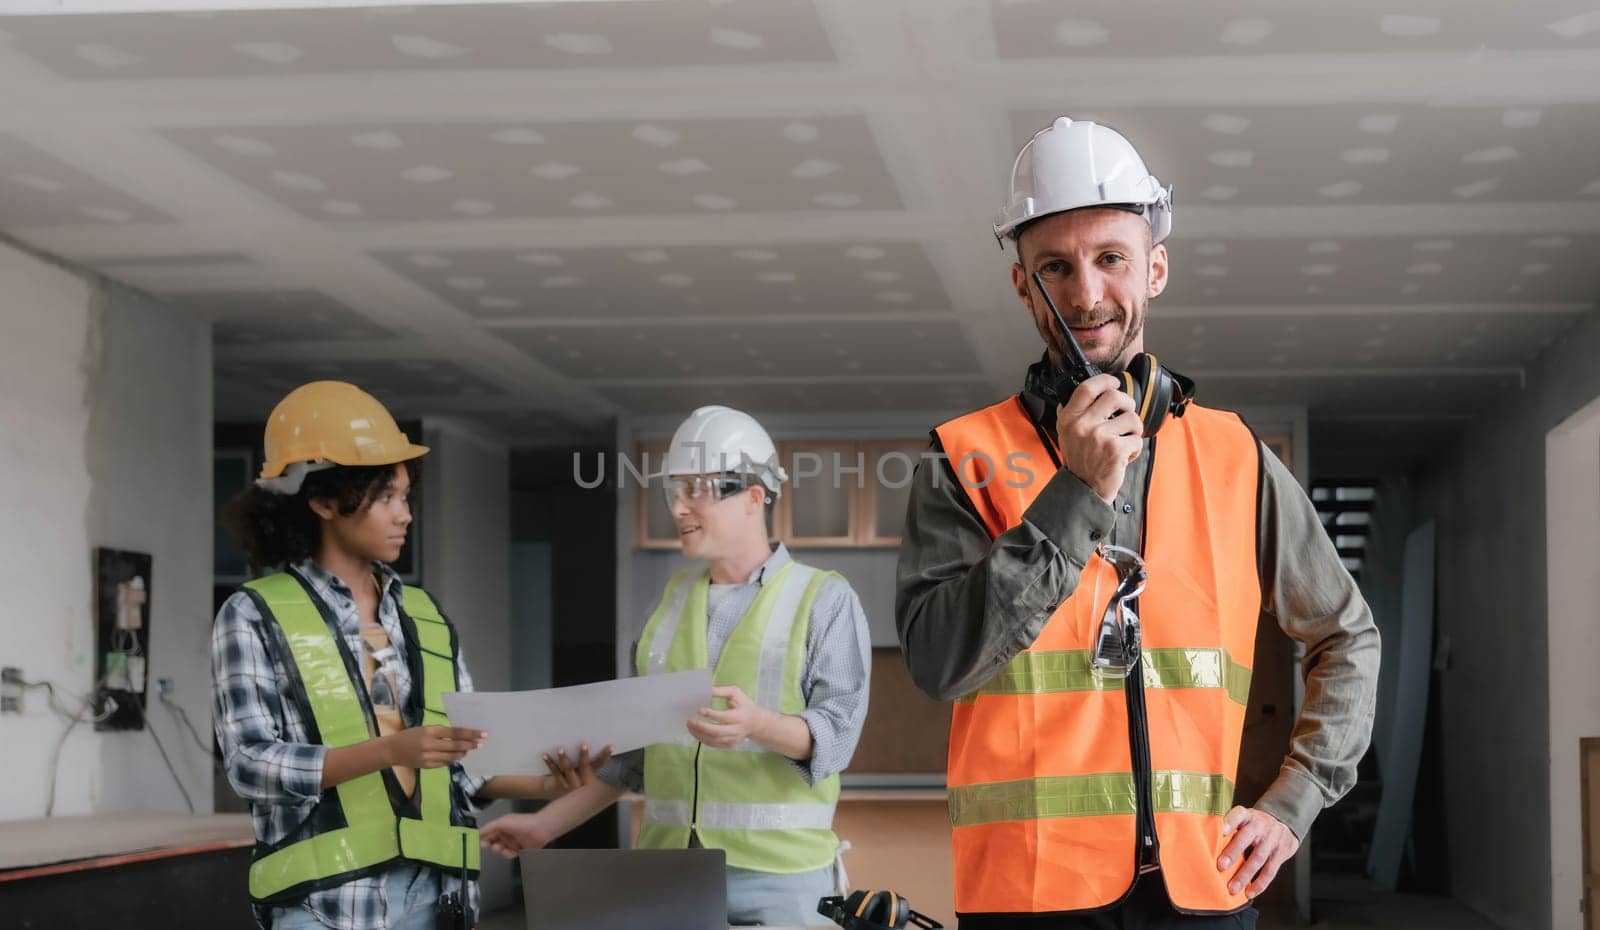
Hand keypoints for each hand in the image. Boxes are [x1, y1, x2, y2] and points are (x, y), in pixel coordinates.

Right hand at [383, 725, 485, 768]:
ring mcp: (429, 757)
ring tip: (471, 749)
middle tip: (481, 743)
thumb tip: (460, 736)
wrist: (392, 750)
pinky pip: (444, 763)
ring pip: (452, 756)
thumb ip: (441, 732)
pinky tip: (459, 756)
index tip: (482, 733)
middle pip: (456, 745)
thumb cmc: (410, 736)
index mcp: (430, 731)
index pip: (455, 732)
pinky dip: (453, 759)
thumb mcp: (425, 729)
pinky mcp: (427, 766)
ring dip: (463, 753)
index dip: (470, 733)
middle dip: (470, 744)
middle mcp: (430, 744)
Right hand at [480, 813, 551, 859]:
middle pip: (492, 843)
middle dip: (490, 846)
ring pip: (500, 850)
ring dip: (500, 851)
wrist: (541, 829)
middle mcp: (506, 833)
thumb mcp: (503, 822)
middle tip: (492, 846)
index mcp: (501, 825)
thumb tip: (478, 832)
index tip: (478, 844)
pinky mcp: (518, 849)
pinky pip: (509, 855)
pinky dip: (509, 854)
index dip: (482, 838)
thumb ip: (490, 827)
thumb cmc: (525, 822)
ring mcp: (512, 841)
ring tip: (503, 848)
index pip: (487, 833)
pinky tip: (512, 851)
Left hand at [542, 743, 613, 790]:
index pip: (600, 766)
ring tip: (560, 748)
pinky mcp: (559, 784)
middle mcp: (582, 783)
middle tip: (584, 744)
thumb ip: (596, 772)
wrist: (563, 806)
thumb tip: (609, 753)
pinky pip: (555, 772)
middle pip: (584, 767)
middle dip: (584, 756)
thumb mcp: (589, 785)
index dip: (605, 757)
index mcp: (591, 780)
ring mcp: (570, 784)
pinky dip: (549, 763)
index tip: (610, 746)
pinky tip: (545, 754)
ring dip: (564, 758)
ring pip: (568, 769)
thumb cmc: (578, 788)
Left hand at [685, 685, 769, 749]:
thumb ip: (721, 691)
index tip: (699, 710)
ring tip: (689, 726)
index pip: (724, 717)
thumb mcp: (736, 693)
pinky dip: (703, 739)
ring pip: (714, 740)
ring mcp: (733, 739)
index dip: (711, 714)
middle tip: (690, 721)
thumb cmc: (744, 705)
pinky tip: (696, 732)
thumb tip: (704, 690)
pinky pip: (714, 745)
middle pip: (717, 732)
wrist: (756, 722)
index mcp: (740, 716)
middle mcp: (737, 730)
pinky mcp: (729, 745)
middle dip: (702, 727)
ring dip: (699, 734)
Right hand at [1055, 373, 1142, 504]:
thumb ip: (1073, 412)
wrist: (1084, 489)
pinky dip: (1135, 448)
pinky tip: (1124, 455)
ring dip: (1134, 429)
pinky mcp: (1115, 449)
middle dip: (1127, 403)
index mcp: (1069, 419)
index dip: (1105, 380)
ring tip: (1124, 440)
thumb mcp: (1066, 434)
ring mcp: (1099, 437)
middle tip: (1126, 413)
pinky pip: (1137, 438)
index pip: (1087, 388)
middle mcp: (1082, 425)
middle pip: (1114, 396)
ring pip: (1131, 418)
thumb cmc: (1080, 461)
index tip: (1113, 381)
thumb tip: (1088, 391)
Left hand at [1217, 807, 1299, 897]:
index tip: (1222, 831)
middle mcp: (1260, 825)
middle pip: (1246, 838)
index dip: (1231, 822)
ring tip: (1232, 887)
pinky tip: (1249, 892)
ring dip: (1245, 874)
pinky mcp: (1281, 853)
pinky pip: (1271, 870)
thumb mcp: (1244, 818)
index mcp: (1247, 815)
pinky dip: (1260, 883)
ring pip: (1258, 858)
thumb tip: (1204, 841)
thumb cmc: (1254, 824)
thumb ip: (1229, 826)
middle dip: (1233, 852)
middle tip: (1220, 866)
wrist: (1283, 824)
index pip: (1239, 814)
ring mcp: (1272, 839)